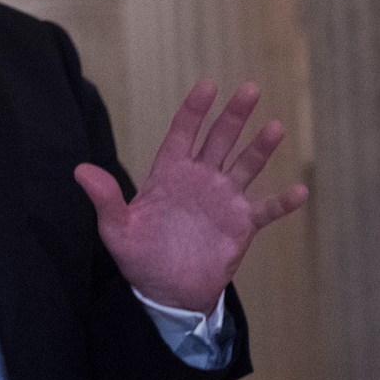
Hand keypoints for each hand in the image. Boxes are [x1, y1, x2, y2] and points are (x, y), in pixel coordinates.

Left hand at [75, 80, 307, 312]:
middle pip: (220, 140)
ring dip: (260, 149)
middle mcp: (200, 179)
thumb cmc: (140, 258)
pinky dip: (282, 201)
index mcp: (169, 173)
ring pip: (246, 166)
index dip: (194, 109)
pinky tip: (300, 190)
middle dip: (234, 116)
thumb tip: (79, 170)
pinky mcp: (241, 225)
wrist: (167, 293)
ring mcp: (223, 199)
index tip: (207, 85)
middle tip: (250, 89)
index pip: (183, 133)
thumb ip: (105, 199)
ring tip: (275, 127)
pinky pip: (266, 210)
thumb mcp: (116, 230)